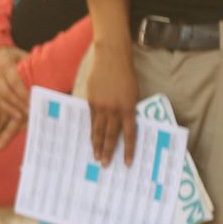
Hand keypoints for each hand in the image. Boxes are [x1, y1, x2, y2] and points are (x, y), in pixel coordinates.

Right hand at [0, 45, 29, 119]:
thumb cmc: (10, 56)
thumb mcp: (19, 55)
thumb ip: (28, 64)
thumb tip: (44, 73)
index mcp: (5, 64)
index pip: (14, 81)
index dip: (23, 92)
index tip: (32, 100)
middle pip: (6, 92)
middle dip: (18, 103)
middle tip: (29, 111)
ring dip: (8, 109)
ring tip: (19, 117)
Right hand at [84, 45, 137, 165]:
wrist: (111, 58)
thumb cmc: (125, 74)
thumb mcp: (132, 93)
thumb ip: (127, 109)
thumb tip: (123, 125)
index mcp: (128, 107)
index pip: (129, 134)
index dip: (128, 150)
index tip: (126, 163)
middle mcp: (114, 110)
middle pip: (110, 136)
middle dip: (107, 152)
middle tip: (104, 165)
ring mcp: (100, 106)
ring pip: (98, 131)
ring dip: (96, 145)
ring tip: (95, 157)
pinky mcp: (90, 102)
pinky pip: (91, 120)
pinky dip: (91, 131)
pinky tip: (90, 139)